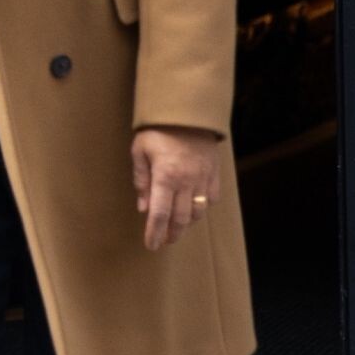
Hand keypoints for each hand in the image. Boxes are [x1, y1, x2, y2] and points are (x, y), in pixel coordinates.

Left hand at [131, 126, 220, 250]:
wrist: (188, 109)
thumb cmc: (158, 129)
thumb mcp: (140, 150)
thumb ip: (141, 180)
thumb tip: (143, 207)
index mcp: (165, 177)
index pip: (159, 214)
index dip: (154, 233)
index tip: (151, 245)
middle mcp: (186, 181)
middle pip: (180, 218)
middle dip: (171, 234)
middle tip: (163, 241)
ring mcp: (203, 178)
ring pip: (198, 212)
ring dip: (187, 223)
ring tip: (177, 227)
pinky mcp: (214, 172)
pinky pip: (211, 198)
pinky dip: (203, 208)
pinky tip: (194, 209)